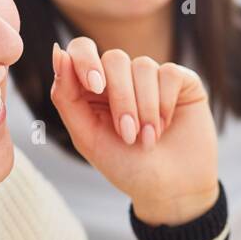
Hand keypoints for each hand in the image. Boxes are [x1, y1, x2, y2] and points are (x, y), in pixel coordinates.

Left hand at [50, 38, 219, 224]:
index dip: (86, 61)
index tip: (94, 87)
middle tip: (127, 134)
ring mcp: (153, 78)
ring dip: (144, 108)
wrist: (170, 190)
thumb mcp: (87, 137)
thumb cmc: (126, 167)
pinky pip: (169, 73)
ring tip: (148, 140)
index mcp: (94, 88)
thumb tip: (58, 51)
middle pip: (114, 58)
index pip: (82, 49)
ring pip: (143, 66)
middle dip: (120, 99)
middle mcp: (123, 78)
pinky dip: (165, 104)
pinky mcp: (182, 82)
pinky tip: (166, 126)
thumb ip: (66, 96)